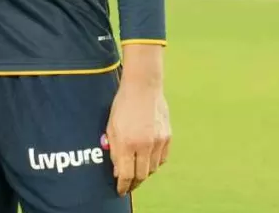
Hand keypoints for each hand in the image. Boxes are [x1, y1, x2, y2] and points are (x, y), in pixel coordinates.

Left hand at [105, 78, 170, 195]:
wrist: (143, 87)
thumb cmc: (123, 105)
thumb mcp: (111, 127)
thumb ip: (114, 150)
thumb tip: (117, 171)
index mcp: (127, 142)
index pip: (125, 174)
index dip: (122, 185)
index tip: (120, 190)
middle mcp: (144, 145)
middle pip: (141, 175)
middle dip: (134, 183)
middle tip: (128, 185)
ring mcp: (158, 142)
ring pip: (153, 168)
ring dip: (144, 173)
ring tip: (136, 171)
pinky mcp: (168, 137)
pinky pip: (162, 159)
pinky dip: (154, 163)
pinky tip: (147, 160)